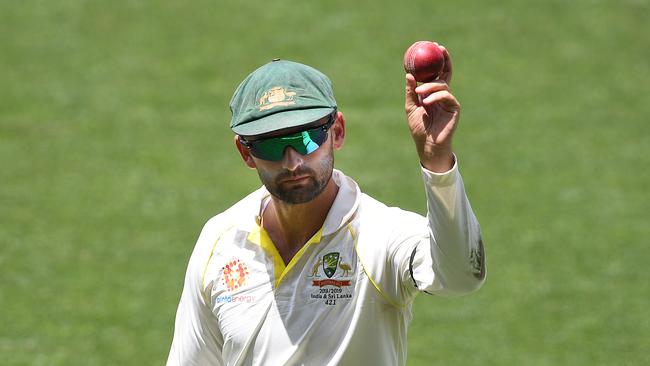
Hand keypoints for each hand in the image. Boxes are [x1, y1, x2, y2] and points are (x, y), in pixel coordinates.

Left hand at [404, 43, 459, 172]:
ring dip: (430, 86)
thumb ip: (411, 92)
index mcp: (432, 92)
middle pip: (446, 73)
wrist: (426, 144)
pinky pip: (446, 97)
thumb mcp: (411, 107)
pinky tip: (426, 101)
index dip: (438, 60)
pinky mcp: (454, 108)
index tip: (434, 47)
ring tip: (419, 93)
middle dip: (444, 59)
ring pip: (442, 85)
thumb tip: (408, 74)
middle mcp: (443, 94)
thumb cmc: (419, 128)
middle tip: (439, 49)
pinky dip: (435, 97)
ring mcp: (449, 100)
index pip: (437, 73)